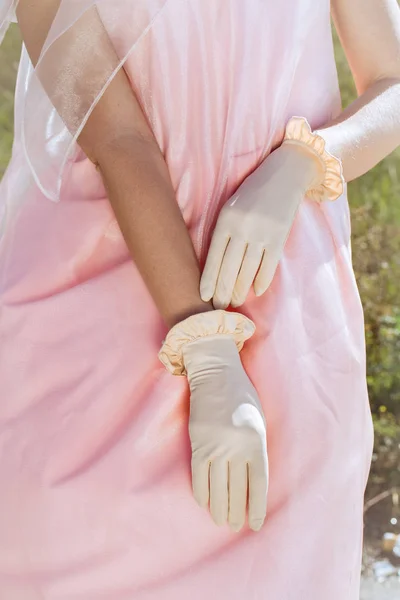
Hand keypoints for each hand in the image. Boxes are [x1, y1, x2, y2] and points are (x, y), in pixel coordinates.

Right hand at [183, 335, 267, 531]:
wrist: (215, 374)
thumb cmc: (242, 396)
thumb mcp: (259, 421)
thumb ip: (257, 448)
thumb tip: (253, 478)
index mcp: (256, 441)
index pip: (258, 484)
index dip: (256, 507)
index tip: (255, 524)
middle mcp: (235, 447)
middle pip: (236, 490)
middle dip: (236, 512)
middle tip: (235, 526)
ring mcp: (214, 446)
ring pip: (217, 487)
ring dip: (219, 508)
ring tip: (221, 521)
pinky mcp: (197, 443)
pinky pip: (198, 475)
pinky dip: (201, 492)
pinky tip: (204, 503)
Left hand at [200, 143, 324, 307]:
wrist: (284, 174)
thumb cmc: (251, 195)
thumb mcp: (230, 208)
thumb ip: (223, 233)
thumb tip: (216, 267)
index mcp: (225, 220)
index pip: (213, 257)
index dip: (208, 280)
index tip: (204, 297)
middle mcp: (242, 227)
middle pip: (229, 268)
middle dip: (222, 292)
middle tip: (219, 308)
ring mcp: (262, 233)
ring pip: (247, 271)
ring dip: (240, 290)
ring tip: (234, 303)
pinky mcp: (279, 236)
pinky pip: (268, 265)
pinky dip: (262, 281)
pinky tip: (256, 292)